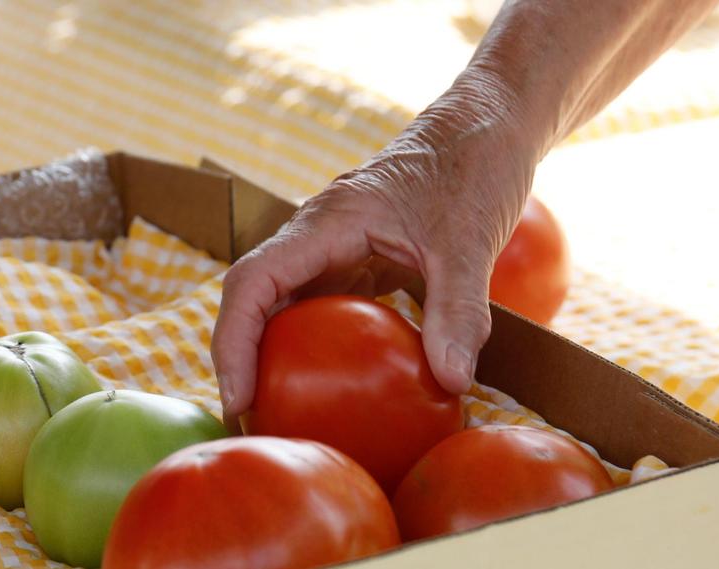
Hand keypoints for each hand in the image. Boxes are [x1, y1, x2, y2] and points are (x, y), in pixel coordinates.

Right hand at [211, 71, 540, 431]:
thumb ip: (459, 309)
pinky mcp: (352, 260)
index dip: (232, 340)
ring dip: (264, 353)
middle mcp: (315, 236)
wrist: (486, 127)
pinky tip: (325, 383)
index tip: (239, 395)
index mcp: (326, 223)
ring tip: (275, 412)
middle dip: (236, 358)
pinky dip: (307, 345)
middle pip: (250, 297)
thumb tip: (450, 380)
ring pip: (277, 303)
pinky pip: (315, 307)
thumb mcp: (470, 240)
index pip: (252, 281)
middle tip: (249, 421)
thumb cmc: (473, 166)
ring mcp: (331, 248)